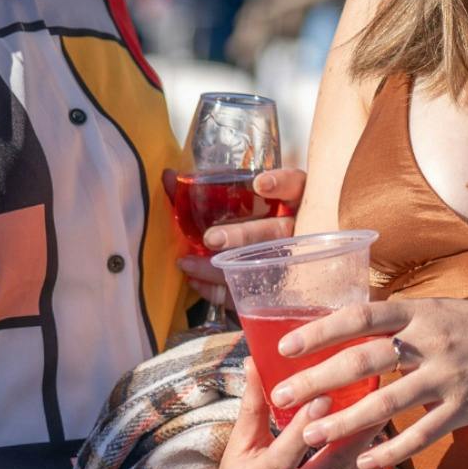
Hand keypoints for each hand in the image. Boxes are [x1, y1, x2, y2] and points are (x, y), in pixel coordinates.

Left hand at [173, 168, 304, 304]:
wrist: (283, 266)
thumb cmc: (255, 220)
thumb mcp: (246, 200)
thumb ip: (211, 189)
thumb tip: (166, 175)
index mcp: (296, 200)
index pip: (296, 187)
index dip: (281, 184)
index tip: (259, 185)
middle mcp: (300, 229)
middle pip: (278, 231)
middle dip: (244, 235)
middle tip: (211, 239)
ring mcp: (293, 263)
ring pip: (263, 267)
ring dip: (223, 268)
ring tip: (189, 264)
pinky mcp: (279, 291)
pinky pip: (250, 293)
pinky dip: (219, 290)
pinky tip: (195, 282)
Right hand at [210, 359, 381, 468]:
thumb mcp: (240, 446)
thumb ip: (253, 405)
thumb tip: (255, 360)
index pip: (285, 456)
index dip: (304, 428)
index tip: (323, 396)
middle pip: (329, 465)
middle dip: (352, 430)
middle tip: (372, 396)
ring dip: (364, 438)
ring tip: (379, 405)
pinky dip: (362, 453)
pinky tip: (371, 428)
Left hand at [266, 298, 467, 468]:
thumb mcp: (438, 308)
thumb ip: (399, 319)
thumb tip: (351, 323)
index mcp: (418, 311)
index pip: (358, 316)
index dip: (319, 331)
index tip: (284, 346)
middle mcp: (429, 341)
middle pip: (362, 361)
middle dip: (317, 379)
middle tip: (281, 395)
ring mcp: (447, 377)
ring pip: (386, 404)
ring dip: (343, 422)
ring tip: (309, 433)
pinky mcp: (464, 409)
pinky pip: (420, 434)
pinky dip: (390, 450)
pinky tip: (363, 463)